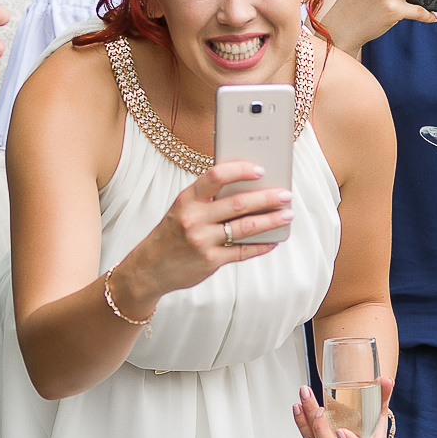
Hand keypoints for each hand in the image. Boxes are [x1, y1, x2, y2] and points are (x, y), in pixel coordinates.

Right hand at [117, 160, 292, 312]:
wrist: (149, 268)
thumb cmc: (171, 234)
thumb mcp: (181, 209)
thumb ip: (208, 199)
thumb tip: (248, 188)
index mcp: (186, 199)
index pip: (216, 176)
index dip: (240, 170)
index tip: (260, 169)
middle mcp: (194, 218)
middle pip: (238, 203)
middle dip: (267, 198)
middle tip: (286, 194)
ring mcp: (202, 241)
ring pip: (245, 228)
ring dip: (271, 221)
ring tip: (287, 215)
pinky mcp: (210, 261)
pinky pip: (242, 252)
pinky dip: (261, 246)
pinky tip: (273, 240)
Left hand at [292, 382, 392, 437]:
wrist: (360, 432)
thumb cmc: (371, 425)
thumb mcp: (379, 410)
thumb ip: (383, 395)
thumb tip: (386, 380)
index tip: (341, 432)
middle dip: (321, 430)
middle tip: (318, 410)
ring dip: (306, 423)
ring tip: (303, 400)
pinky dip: (302, 423)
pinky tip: (298, 407)